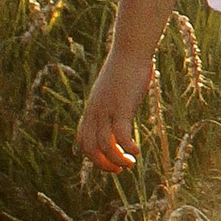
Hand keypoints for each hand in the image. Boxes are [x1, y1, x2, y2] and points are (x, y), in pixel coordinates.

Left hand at [77, 52, 148, 173]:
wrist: (130, 51)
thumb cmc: (126, 68)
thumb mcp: (113, 90)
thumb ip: (112, 103)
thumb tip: (121, 111)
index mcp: (92, 109)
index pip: (83, 141)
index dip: (93, 157)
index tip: (110, 162)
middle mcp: (95, 112)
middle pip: (90, 148)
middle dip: (103, 164)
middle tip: (120, 169)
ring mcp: (107, 110)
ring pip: (105, 145)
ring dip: (117, 160)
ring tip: (131, 163)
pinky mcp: (122, 107)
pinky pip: (121, 135)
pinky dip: (128, 148)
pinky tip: (137, 152)